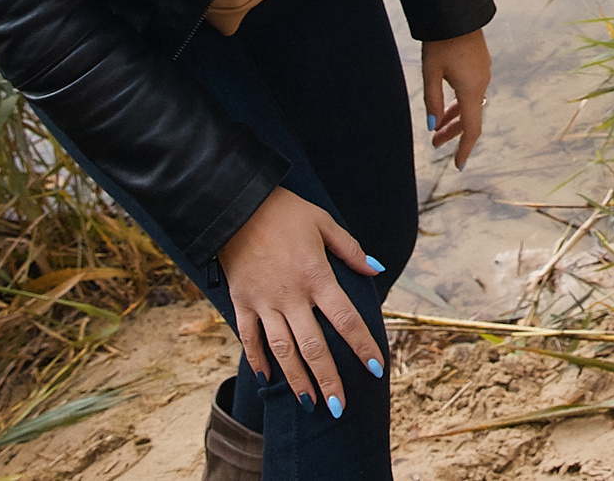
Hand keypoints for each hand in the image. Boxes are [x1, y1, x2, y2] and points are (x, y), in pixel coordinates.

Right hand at [217, 186, 383, 415]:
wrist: (236, 205)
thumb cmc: (285, 211)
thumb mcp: (323, 223)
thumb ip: (350, 250)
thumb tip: (376, 270)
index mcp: (316, 276)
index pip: (345, 319)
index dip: (362, 345)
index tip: (376, 368)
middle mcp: (291, 296)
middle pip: (313, 347)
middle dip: (329, 379)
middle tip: (339, 407)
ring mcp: (264, 302)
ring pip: (282, 351)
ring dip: (296, 379)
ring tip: (310, 403)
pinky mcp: (241, 303)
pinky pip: (250, 338)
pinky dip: (257, 360)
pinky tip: (267, 379)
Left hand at [419, 29, 489, 167]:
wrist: (455, 11)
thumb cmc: (440, 41)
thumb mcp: (430, 73)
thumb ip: (432, 101)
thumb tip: (433, 126)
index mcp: (472, 89)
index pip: (472, 129)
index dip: (464, 148)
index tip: (457, 165)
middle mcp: (482, 83)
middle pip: (471, 117)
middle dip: (453, 132)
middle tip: (434, 143)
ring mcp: (483, 72)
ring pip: (471, 103)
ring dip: (455, 116)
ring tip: (437, 126)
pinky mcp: (480, 63)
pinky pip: (472, 90)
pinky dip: (460, 102)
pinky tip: (447, 101)